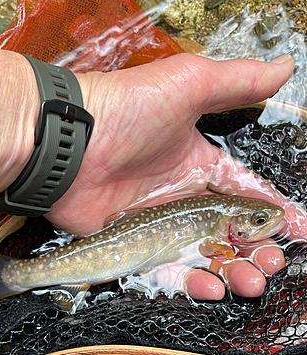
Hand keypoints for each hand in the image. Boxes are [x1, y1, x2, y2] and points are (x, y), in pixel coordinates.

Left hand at [45, 53, 301, 299]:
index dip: (272, 210)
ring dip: (232, 271)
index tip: (297, 228)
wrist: (71, 142)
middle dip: (256, 249)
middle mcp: (180, 196)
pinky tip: (213, 287)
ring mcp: (158, 224)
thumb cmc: (126, 110)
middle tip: (273, 262)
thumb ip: (238, 81)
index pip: (244, 191)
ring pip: (204, 256)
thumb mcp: (188, 84)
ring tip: (252, 281)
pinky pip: (167, 271)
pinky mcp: (134, 246)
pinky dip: (191, 282)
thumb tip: (283, 67)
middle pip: (228, 232)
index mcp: (197, 163)